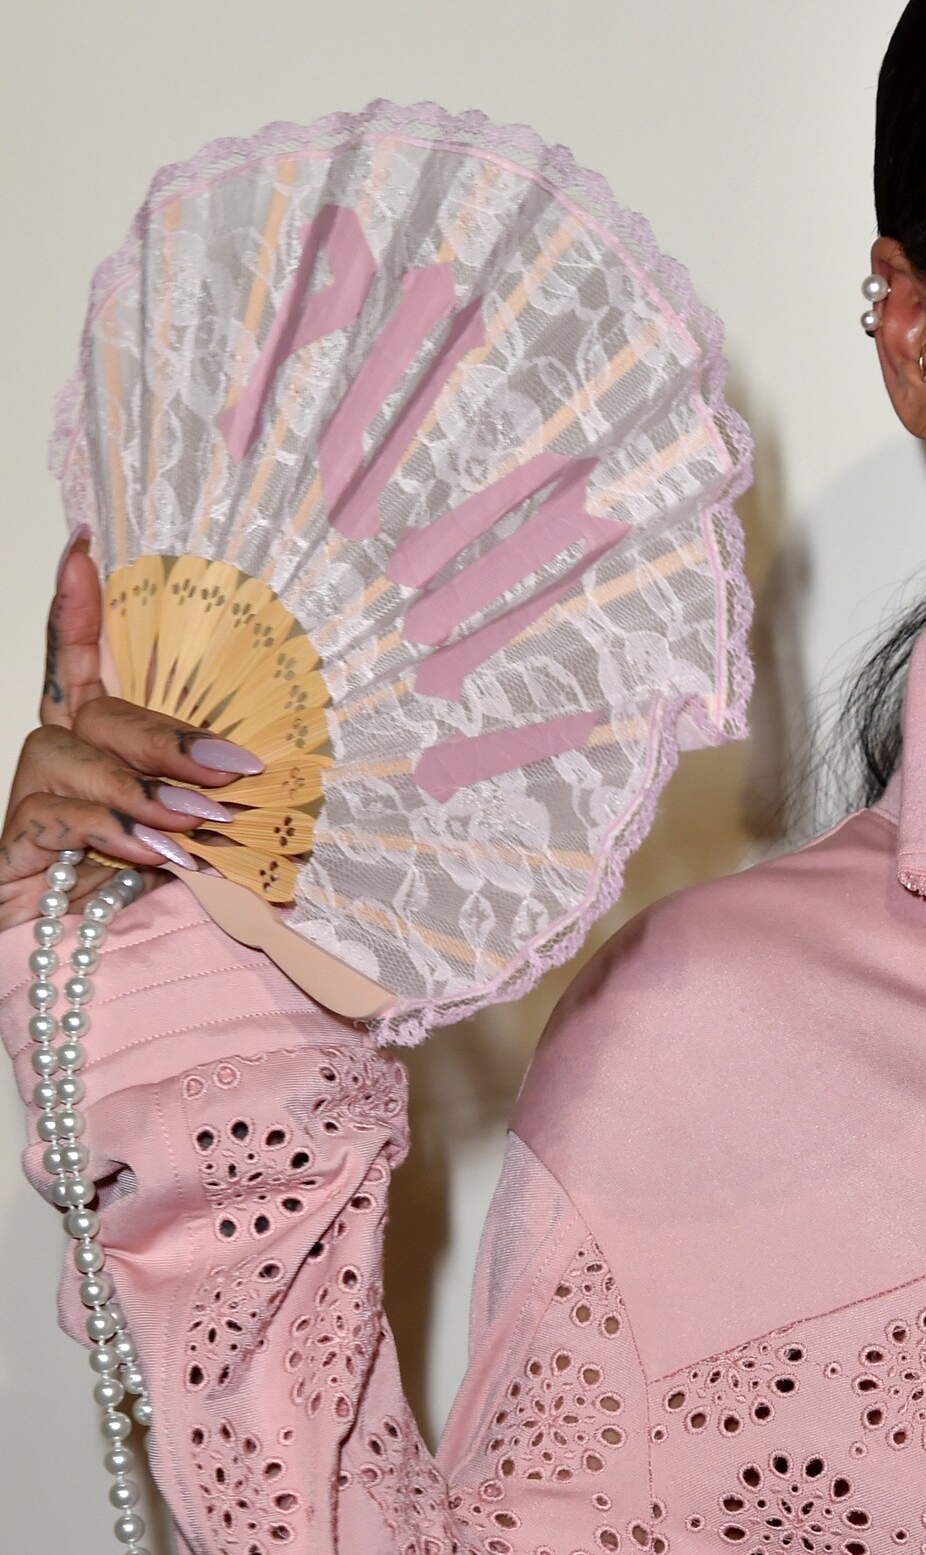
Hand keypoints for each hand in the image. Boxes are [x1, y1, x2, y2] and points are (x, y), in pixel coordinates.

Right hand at [0, 537, 258, 925]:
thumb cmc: (166, 924)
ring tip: (194, 827)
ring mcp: (29, 810)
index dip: (77, 609)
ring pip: (66, 752)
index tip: (83, 546)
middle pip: (93, 709)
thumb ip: (226, 811)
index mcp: (105, 758)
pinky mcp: (9, 858)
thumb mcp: (211, 854)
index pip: (82, 668)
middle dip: (167, 735)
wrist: (127, 1009)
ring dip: (140, 785)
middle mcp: (58, 770)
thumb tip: (270, 780)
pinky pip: (50, 814)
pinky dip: (107, 828)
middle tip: (233, 771)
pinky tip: (148, 856)